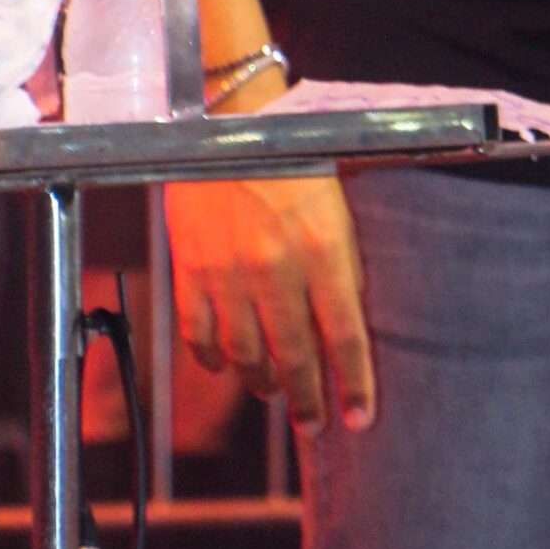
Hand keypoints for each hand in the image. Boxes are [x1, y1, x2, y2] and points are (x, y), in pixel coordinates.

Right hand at [164, 172, 373, 433]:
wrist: (229, 123)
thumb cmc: (295, 160)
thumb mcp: (337, 207)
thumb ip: (343, 267)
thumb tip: (347, 327)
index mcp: (321, 247)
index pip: (344, 334)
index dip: (354, 384)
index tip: (359, 419)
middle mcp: (274, 266)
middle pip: (293, 356)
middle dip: (307, 400)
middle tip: (313, 425)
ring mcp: (227, 271)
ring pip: (244, 354)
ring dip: (261, 381)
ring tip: (273, 391)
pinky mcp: (190, 267)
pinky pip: (198, 333)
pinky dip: (211, 359)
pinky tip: (224, 365)